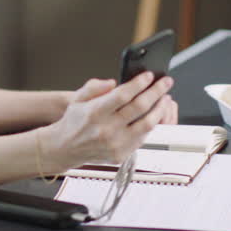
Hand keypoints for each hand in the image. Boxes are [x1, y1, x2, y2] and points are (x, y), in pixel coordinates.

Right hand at [43, 72, 174, 168]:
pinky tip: (155, 115)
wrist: (65, 148)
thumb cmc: (74, 121)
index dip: (139, 83)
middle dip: (156, 92)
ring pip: (147, 124)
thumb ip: (95, 86)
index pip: (123, 94)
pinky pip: (143, 138)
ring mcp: (115, 144)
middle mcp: (106, 129)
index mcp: (94, 112)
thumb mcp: (78, 98)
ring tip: (165, 99)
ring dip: (160, 109)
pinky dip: (152, 125)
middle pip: (139, 107)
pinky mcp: (121, 154)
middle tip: (165, 82)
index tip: (148, 75)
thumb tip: (113, 83)